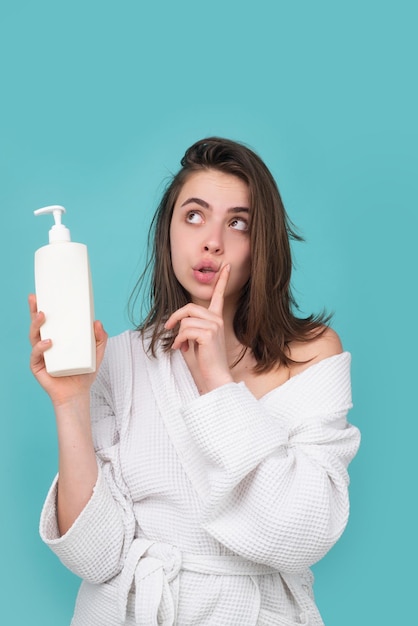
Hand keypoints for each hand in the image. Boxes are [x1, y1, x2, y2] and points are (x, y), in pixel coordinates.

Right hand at [28, 294, 107, 407]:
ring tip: (43, 316)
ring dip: (36, 324)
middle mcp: (46, 344)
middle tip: (35, 299)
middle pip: (37, 324)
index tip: (42, 294)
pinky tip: (48, 342)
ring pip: (33, 336)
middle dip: (34, 310)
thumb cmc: (84, 372)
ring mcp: (40, 354)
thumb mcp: (97, 352)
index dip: (44, 307)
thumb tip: (97, 321)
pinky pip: (36, 355)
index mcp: (58, 337)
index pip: (50, 320)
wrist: (78, 394)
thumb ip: (101, 338)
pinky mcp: (38, 366)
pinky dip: (41, 347)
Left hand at [164, 265, 233, 392]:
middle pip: (189, 308)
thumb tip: (176, 321)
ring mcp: (214, 326)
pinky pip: (184, 330)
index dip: (222, 280)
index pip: (218, 296)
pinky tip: (181, 349)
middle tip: (168, 329)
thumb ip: (190, 326)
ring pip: (185, 321)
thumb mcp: (195, 340)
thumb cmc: (204, 361)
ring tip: (180, 347)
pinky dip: (178, 341)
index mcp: (216, 319)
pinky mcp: (208, 334)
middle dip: (175, 318)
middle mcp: (217, 319)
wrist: (214, 377)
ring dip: (177, 335)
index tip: (227, 267)